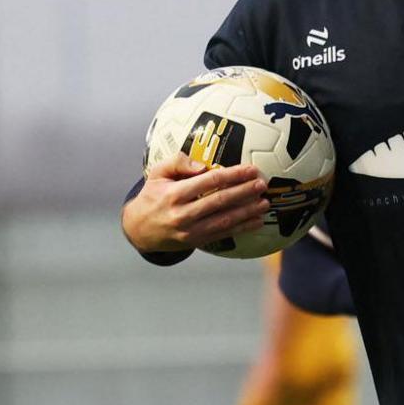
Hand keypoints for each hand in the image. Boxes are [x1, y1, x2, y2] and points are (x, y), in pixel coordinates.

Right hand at [122, 152, 267, 252]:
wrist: (139, 229)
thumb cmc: (152, 196)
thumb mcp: (157, 173)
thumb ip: (178, 162)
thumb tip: (203, 165)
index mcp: (174, 193)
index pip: (209, 181)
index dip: (232, 175)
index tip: (250, 169)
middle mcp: (183, 214)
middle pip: (220, 201)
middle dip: (244, 192)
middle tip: (262, 184)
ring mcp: (190, 231)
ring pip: (224, 220)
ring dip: (247, 212)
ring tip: (265, 203)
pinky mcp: (196, 242)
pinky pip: (223, 234)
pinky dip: (242, 228)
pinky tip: (257, 222)